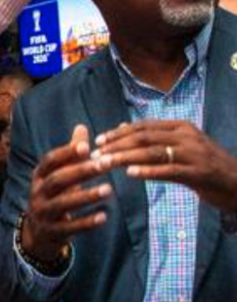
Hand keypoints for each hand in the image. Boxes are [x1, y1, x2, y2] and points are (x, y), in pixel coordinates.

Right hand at [22, 124, 110, 261]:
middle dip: (81, 172)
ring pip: (62, 203)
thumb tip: (82, 127)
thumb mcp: (58, 175)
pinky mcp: (53, 231)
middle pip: (57, 180)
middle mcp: (38, 193)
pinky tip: (104, 216)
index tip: (86, 146)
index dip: (66, 153)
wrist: (38, 233)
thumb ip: (71, 154)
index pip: (49, 161)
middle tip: (106, 164)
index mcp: (39, 176)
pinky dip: (86, 222)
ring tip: (109, 189)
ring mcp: (43, 213)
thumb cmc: (54, 196)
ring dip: (85, 196)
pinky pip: (69, 227)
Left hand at [94, 121, 236, 211]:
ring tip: (105, 164)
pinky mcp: (199, 173)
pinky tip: (130, 174)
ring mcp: (194, 154)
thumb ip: (155, 138)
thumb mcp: (182, 146)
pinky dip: (148, 171)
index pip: (143, 126)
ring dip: (125, 158)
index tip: (98, 141)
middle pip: (144, 137)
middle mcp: (187, 136)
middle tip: (94, 154)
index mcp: (181, 127)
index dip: (119, 133)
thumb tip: (122, 127)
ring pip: (152, 152)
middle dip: (116, 145)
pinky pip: (169, 170)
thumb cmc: (207, 166)